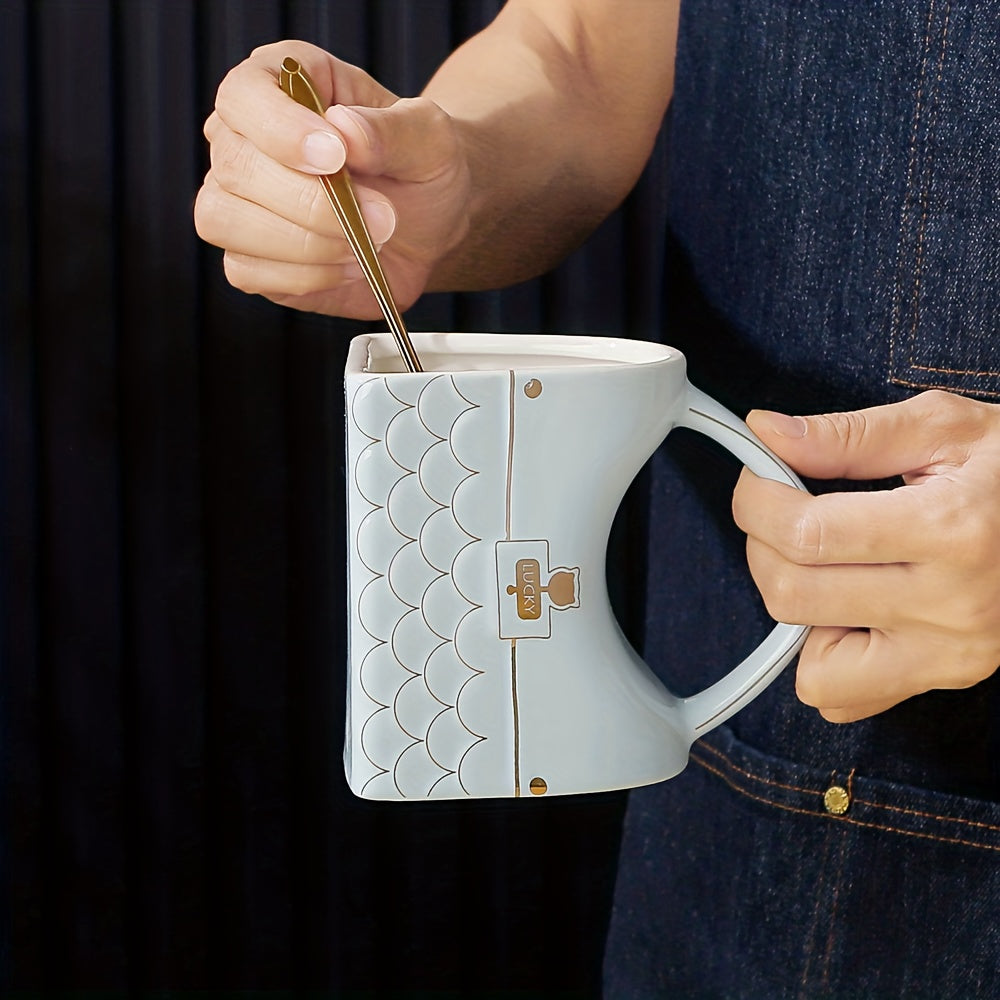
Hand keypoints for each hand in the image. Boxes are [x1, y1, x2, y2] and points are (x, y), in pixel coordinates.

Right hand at [194, 40, 470, 317]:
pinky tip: (346, 265)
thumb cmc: (421, 165)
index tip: (334, 156)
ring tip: (364, 242)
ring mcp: (238, 200)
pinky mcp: (248, 257)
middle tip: (381, 215)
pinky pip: (245, 270)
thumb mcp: (430, 137)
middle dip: (312, 202)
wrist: (432, 224)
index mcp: (280, 84)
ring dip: (305, 243)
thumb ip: (393, 130)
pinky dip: (304, 276)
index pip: (243, 96)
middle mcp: (245, 138)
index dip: (280, 128)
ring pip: (226, 220)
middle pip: (235, 166)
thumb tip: (345, 131)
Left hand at [732, 390, 999, 721]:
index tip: (758, 478)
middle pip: (793, 596)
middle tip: (784, 515)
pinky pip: (844, 699)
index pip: (806, 534)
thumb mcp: (942, 428)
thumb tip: (766, 432)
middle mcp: (950, 605)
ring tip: (826, 565)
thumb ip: (847, 435)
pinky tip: (849, 607)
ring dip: (795, 610)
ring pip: (811, 667)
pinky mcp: (945, 678)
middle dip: (763, 547)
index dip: (757, 501)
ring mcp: (949, 653)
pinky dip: (824, 657)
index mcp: (949, 529)